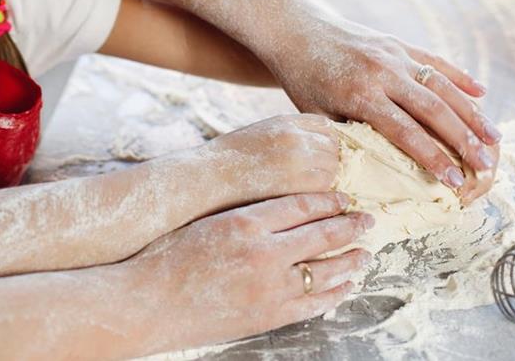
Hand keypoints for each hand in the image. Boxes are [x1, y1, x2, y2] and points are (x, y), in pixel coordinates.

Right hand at [128, 193, 373, 354]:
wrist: (146, 303)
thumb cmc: (166, 258)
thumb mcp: (207, 222)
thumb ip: (246, 215)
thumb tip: (281, 210)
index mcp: (246, 222)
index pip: (302, 205)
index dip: (329, 201)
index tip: (345, 198)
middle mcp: (264, 252)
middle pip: (322, 234)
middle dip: (350, 226)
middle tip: (369, 220)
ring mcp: (269, 288)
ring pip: (325, 271)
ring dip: (350, 260)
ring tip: (364, 253)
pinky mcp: (267, 316)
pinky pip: (312, 304)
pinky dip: (333, 293)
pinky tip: (344, 286)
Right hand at [197, 114, 339, 200]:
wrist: (209, 180)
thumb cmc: (230, 161)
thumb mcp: (261, 134)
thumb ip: (289, 135)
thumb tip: (318, 148)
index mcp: (286, 121)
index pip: (325, 125)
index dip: (327, 140)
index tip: (323, 154)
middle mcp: (296, 136)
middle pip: (334, 145)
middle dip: (331, 159)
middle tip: (321, 175)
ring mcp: (300, 160)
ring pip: (335, 167)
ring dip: (330, 178)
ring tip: (313, 189)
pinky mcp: (301, 185)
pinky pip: (328, 188)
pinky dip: (324, 194)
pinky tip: (309, 200)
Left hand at [267, 14, 500, 200]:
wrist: (295, 32)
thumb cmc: (302, 82)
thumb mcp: (317, 116)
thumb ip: (350, 139)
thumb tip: (380, 172)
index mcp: (360, 95)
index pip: (406, 132)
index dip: (433, 158)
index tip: (455, 182)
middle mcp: (382, 72)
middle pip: (433, 109)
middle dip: (463, 140)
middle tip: (486, 166)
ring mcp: (393, 54)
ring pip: (442, 85)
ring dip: (471, 112)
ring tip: (494, 138)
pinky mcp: (397, 42)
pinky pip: (435, 61)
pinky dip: (459, 77)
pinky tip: (482, 93)